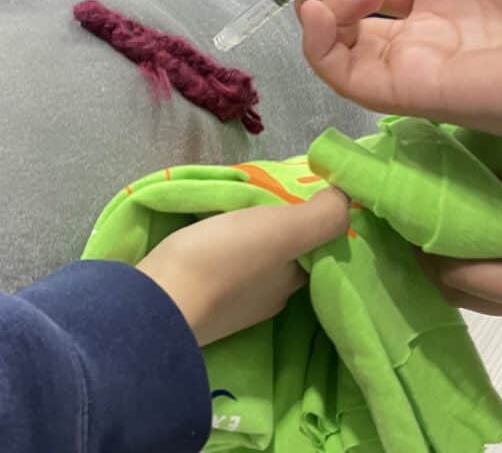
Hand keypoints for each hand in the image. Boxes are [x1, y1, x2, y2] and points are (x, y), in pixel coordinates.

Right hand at [136, 187, 347, 345]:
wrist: (156, 302)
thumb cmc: (223, 261)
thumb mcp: (283, 230)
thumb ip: (322, 215)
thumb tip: (345, 199)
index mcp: (291, 284)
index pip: (314, 249)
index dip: (310, 222)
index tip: (295, 193)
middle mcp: (267, 301)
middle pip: (282, 257)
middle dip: (276, 230)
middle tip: (260, 196)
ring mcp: (230, 307)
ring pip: (250, 264)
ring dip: (245, 241)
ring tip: (231, 211)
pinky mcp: (196, 302)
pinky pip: (218, 270)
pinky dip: (219, 253)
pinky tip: (207, 237)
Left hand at [419, 171, 501, 366]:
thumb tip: (496, 186)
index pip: (459, 277)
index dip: (419, 247)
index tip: (393, 205)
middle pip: (467, 283)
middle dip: (430, 247)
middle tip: (407, 196)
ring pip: (495, 271)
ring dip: (464, 239)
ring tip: (440, 191)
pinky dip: (500, 233)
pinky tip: (499, 198)